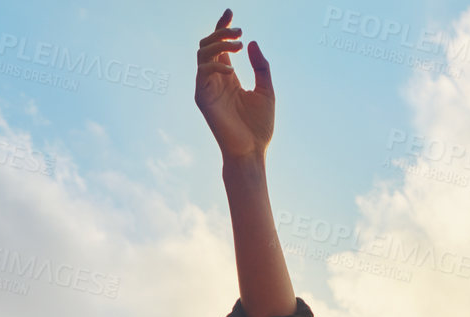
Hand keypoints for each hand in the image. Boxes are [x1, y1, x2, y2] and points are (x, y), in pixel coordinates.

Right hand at [195, 8, 274, 159]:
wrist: (253, 151)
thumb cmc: (259, 126)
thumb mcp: (266, 91)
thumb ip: (261, 67)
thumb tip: (253, 42)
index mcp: (228, 77)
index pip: (221, 46)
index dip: (223, 27)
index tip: (230, 12)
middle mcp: (215, 79)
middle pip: (208, 44)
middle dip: (221, 33)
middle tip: (240, 32)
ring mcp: (207, 87)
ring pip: (202, 53)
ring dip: (219, 44)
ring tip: (238, 44)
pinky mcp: (203, 97)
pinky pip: (203, 72)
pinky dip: (216, 66)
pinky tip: (233, 70)